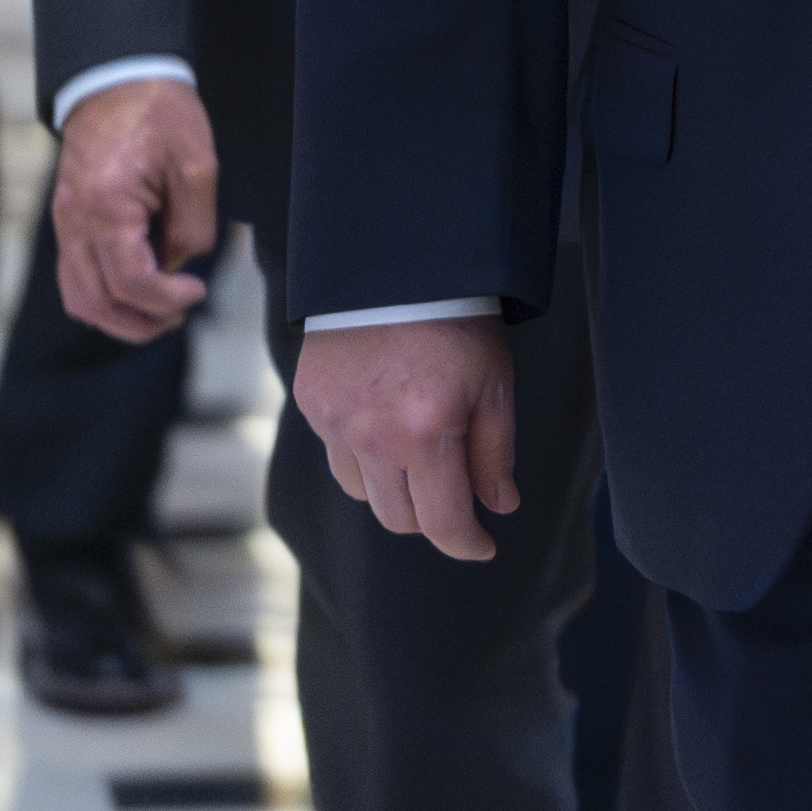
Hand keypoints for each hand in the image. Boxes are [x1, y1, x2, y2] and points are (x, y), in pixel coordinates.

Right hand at [48, 76, 216, 342]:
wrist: (116, 80)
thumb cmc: (159, 113)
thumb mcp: (197, 164)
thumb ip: (193, 224)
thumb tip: (183, 265)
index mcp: (107, 205)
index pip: (129, 280)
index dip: (166, 299)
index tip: (196, 293)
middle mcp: (75, 221)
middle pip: (96, 301)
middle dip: (142, 321)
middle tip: (181, 313)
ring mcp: (64, 223)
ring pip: (78, 297)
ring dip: (119, 317)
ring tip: (161, 311)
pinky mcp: (67, 221)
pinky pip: (74, 277)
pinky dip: (102, 296)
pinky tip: (136, 292)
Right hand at [294, 319, 518, 561]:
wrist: (397, 265)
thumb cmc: (456, 320)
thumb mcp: (495, 382)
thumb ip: (495, 451)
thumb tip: (500, 505)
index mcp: (425, 433)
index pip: (442, 521)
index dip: (467, 543)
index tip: (483, 545)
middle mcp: (373, 437)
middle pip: (400, 519)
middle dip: (433, 517)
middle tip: (456, 496)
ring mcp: (335, 423)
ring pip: (365, 493)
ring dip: (396, 490)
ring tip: (420, 455)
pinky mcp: (312, 404)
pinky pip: (338, 456)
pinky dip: (363, 458)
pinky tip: (385, 427)